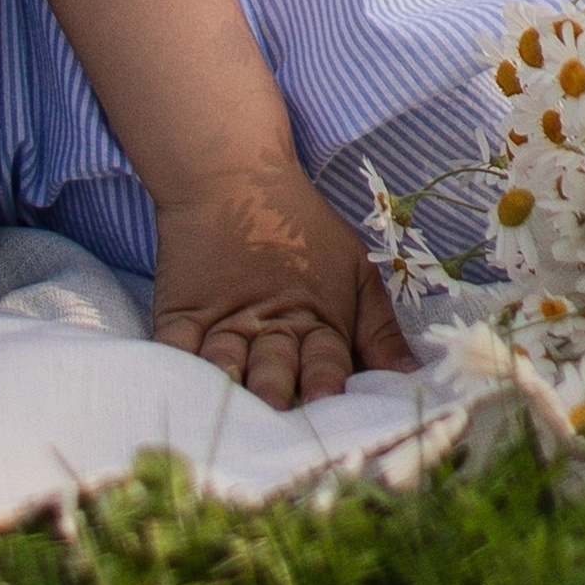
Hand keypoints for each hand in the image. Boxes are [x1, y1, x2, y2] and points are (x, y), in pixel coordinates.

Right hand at [151, 161, 414, 407]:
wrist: (230, 175)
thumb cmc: (301, 224)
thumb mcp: (354, 270)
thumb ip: (379, 330)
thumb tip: (410, 375)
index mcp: (315, 320)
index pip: (325, 361)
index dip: (327, 382)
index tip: (329, 404)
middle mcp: (268, 327)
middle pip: (273, 367)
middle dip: (277, 390)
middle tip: (278, 409)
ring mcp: (221, 321)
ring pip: (225, 362)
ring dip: (229, 384)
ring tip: (231, 404)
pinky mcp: (179, 313)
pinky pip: (174, 350)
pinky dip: (176, 374)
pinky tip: (178, 394)